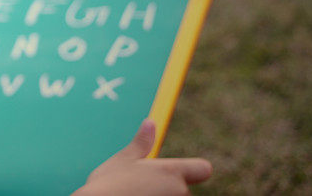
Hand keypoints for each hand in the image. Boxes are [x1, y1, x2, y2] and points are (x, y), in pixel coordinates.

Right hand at [74, 119, 211, 195]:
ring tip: (134, 195)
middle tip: (138, 187)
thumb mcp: (124, 160)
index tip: (179, 172)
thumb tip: (150, 122)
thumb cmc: (109, 185)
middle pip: (181, 188)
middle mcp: (179, 191)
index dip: (193, 169)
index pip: (202, 169)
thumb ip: (142, 143)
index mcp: (171, 172)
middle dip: (165, 187)